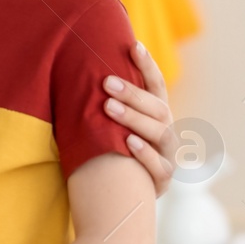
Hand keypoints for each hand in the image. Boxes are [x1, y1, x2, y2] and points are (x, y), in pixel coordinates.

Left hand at [103, 42, 175, 196]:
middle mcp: (166, 133)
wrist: (120, 198)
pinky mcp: (162, 181)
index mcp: (156, 115)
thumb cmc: (109, 152)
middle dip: (132, 94)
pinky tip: (129, 143)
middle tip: (106, 82)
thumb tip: (76, 68)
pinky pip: (159, 167)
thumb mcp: (109, 126)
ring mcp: (168, 157)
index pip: (156, 86)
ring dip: (134, 119)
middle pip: (157, 108)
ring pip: (160, 134)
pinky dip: (145, 155)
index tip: (133, 45)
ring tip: (109, 107)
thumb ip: (104, 102)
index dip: (147, 66)